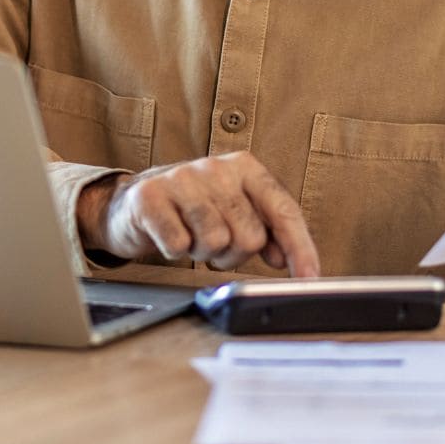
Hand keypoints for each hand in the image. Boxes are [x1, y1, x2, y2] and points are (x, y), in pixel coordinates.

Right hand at [77, 152, 320, 277]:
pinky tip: (170, 235)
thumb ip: (266, 230)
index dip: (299, 247)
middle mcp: (216, 167)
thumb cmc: (193, 210)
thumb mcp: (234, 210)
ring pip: (215, 242)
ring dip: (204, 252)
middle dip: (235, 254)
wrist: (134, 202)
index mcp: (245, 166)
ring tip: (193, 237)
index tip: (309, 277)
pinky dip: (176, 250)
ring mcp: (181, 179)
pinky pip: (178, 245)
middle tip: (216, 245)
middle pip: (249, 235)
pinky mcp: (150, 196)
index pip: (282, 209)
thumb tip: (287, 258)